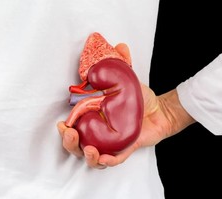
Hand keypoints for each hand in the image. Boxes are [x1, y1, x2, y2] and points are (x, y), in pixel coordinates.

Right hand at [57, 43, 194, 168]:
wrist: (159, 109)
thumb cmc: (139, 98)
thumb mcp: (126, 80)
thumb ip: (121, 64)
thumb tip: (119, 45)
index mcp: (94, 119)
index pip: (75, 128)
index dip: (65, 129)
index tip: (62, 124)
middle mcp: (99, 133)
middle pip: (79, 146)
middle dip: (70, 143)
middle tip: (70, 135)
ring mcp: (111, 143)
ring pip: (93, 158)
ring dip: (87, 156)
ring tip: (89, 149)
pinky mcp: (125, 149)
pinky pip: (115, 160)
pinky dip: (109, 161)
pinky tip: (104, 158)